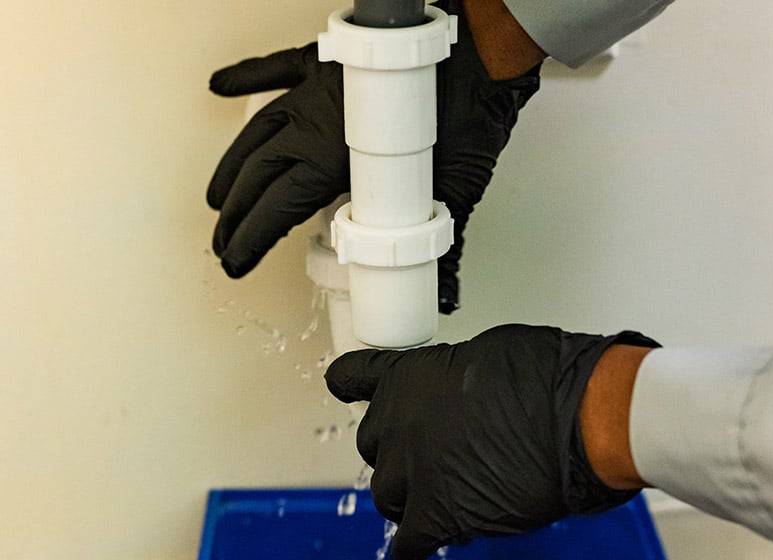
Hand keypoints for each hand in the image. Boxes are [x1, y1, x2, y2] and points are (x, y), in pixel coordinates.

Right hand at [206, 0, 539, 313]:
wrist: (482, 56)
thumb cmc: (471, 110)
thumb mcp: (456, 189)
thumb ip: (442, 246)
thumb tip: (443, 291)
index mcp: (339, 157)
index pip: (277, 207)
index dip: (250, 239)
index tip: (235, 261)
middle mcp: (317, 121)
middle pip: (259, 175)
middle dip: (234, 214)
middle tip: (223, 242)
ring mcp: (318, 90)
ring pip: (258, 130)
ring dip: (233, 166)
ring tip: (216, 196)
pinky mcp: (328, 63)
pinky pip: (275, 67)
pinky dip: (247, 76)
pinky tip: (223, 86)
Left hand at [325, 325, 656, 558]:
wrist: (577, 416)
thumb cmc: (546, 375)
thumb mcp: (486, 353)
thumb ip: (452, 377)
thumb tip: (458, 393)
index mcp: (407, 376)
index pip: (350, 378)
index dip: (352, 386)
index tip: (349, 390)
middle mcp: (397, 423)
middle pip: (371, 444)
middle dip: (396, 448)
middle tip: (428, 450)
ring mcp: (413, 472)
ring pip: (387, 494)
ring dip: (408, 495)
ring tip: (438, 494)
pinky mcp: (437, 515)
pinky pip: (409, 544)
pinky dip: (412, 548)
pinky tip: (417, 548)